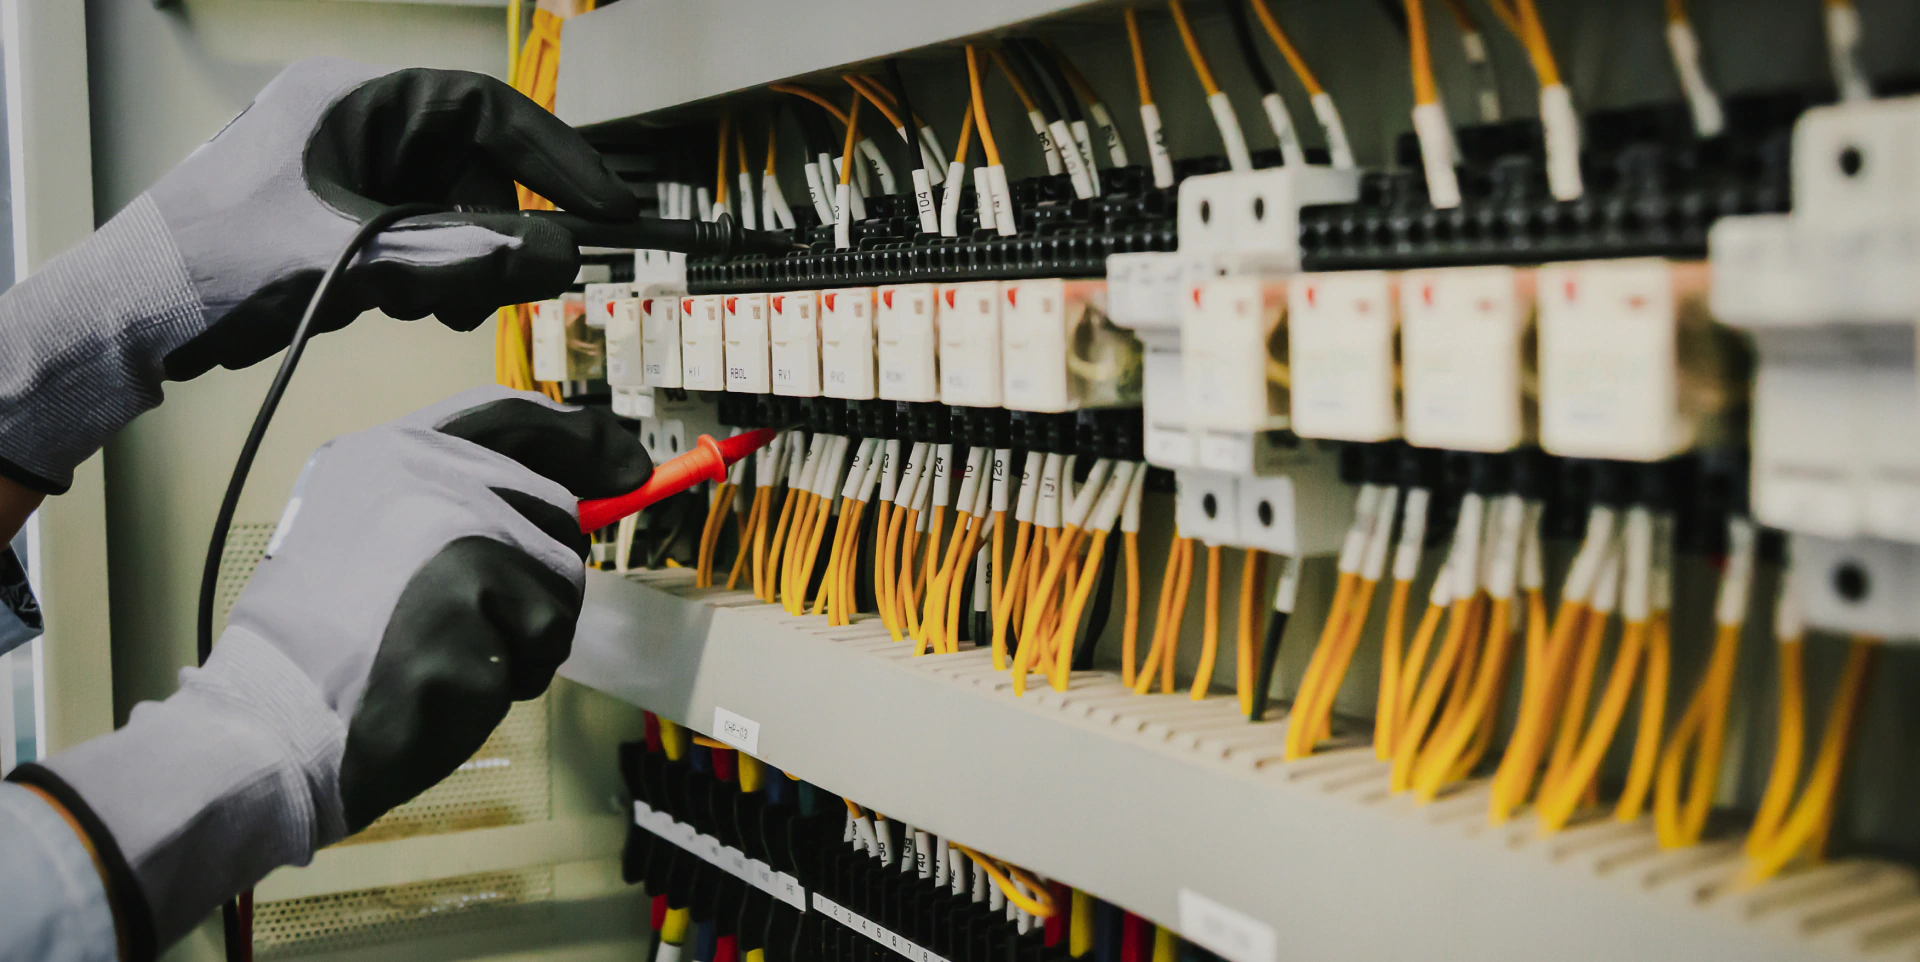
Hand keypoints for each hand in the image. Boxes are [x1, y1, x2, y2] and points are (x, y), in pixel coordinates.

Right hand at [20, 387, 650, 951]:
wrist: (273, 724)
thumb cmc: (322, 651)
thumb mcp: (363, 535)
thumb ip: (450, 503)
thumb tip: (571, 500)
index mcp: (387, 452)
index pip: (508, 416)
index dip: (577, 438)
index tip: (625, 464)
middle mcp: (427, 475)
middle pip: (555, 510)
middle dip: (538, 579)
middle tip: (477, 625)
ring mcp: (455, 532)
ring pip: (563, 580)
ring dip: (528, 634)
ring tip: (450, 654)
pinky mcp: (479, 597)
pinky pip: (548, 639)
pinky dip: (517, 675)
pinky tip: (452, 681)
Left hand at [153, 58, 636, 377]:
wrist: (134, 317)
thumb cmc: (211, 266)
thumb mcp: (356, 261)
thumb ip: (465, 257)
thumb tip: (558, 255)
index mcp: (351, 101)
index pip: (485, 109)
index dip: (556, 157)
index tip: (606, 204)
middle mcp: (353, 126)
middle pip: (473, 168)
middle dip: (496, 231)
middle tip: (508, 284)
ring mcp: (344, 173)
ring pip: (449, 210)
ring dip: (458, 263)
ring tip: (426, 305)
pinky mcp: (338, 218)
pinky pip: (416, 238)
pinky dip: (425, 276)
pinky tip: (393, 306)